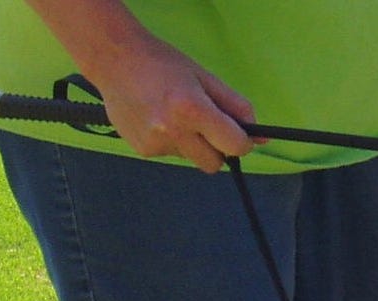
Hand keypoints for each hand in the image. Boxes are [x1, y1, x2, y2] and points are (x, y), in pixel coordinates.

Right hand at [23, 0, 259, 172]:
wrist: (114, 59)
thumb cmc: (164, 64)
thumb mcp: (205, 78)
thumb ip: (236, 108)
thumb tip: (262, 137)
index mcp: (192, 109)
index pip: (234, 146)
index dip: (242, 143)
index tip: (238, 135)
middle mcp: (173, 131)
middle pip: (215, 164)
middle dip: (217, 149)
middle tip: (204, 124)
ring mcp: (156, 144)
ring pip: (192, 159)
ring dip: (192, 144)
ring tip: (173, 115)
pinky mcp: (143, 151)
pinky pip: (172, 155)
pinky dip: (171, 142)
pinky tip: (157, 119)